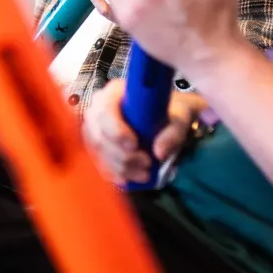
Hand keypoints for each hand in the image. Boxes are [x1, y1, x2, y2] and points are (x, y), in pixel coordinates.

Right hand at [81, 79, 203, 184]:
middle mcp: (98, 108)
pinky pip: (96, 163)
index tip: (135, 146)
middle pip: (98, 135)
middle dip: (121, 155)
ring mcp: (93, 128)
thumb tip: (159, 153)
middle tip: (146, 163)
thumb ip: (173, 133)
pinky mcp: (94, 146)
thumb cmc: (170, 112)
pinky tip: (128, 180)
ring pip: (97, 152)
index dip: (116, 131)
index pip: (105, 111)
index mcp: (115, 92)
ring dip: (119, 167)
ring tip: (144, 174)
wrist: (166, 119)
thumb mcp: (179, 118)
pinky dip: (112, 174)